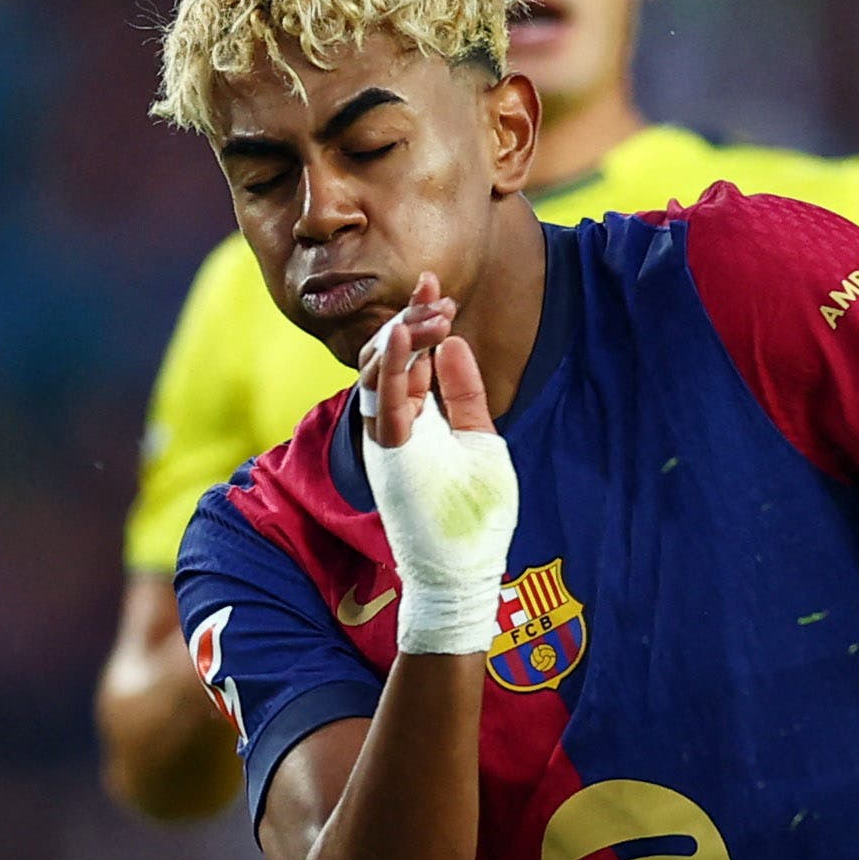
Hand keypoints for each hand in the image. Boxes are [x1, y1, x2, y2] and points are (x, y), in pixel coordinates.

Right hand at [355, 273, 516, 654]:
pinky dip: (390, 366)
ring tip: (433, 309)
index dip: (420, 319)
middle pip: (390, 356)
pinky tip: (403, 336)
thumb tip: (454, 344)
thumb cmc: (473, 514)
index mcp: (417, 419)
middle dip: (412, 317)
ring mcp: (389, 438)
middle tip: (437, 290)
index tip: (439, 288)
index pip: (409, 357)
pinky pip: (382, 401)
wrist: (462, 571)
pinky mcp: (390, 454)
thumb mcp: (479, 440)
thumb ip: (465, 394)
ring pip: (379, 371)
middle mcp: (396, 424)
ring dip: (404, 334)